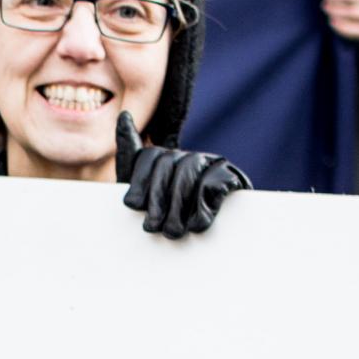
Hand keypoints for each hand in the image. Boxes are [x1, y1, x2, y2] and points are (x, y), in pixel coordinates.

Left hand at [116, 113, 249, 238]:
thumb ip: (131, 157)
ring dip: (178, 205)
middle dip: (157, 197)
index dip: (139, 180)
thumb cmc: (172, 220)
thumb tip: (124, 115)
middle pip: (168, 163)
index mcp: (170, 159)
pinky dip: (203, 205)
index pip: (150, 156)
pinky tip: (196, 224)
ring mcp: (214, 165)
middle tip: (152, 226)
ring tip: (173, 231)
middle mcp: (191, 157)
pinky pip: (214, 183)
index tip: (132, 206)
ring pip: (189, 171)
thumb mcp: (145, 193)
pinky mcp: (233, 178)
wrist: (213, 243)